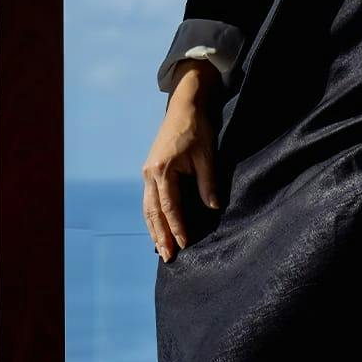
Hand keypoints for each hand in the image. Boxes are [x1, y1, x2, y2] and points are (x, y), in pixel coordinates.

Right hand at [142, 60, 221, 261]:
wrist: (185, 105)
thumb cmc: (197, 128)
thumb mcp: (206, 155)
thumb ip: (208, 182)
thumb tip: (213, 207)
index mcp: (163, 170)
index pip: (170, 206)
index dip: (177, 227)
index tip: (184, 244)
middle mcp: (150, 173)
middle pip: (152, 212)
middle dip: (160, 235)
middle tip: (167, 257)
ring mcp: (147, 172)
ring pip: (147, 207)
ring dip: (153, 229)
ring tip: (160, 249)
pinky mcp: (150, 170)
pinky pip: (149, 199)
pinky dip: (152, 216)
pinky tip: (157, 228)